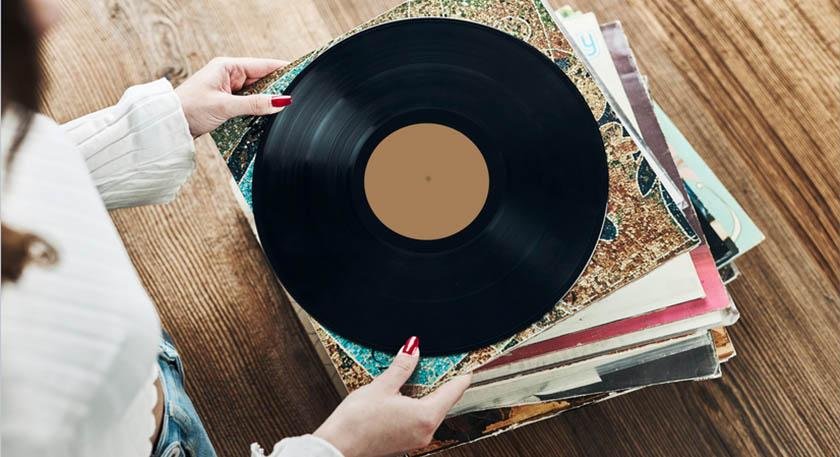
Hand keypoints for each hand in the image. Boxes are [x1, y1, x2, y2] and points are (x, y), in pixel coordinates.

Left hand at [174, 57, 291, 136]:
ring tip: (281, 111)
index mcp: (228, 67)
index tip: (302, 74)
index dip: (284, 69)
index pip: (264, 65)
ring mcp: (228, 89)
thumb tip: (282, 101)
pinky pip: (248, 104)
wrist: (170, 125)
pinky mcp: (227, 103)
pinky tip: (264, 118)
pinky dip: (256, 110)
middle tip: (293, 100)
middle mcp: (229, 75)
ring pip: (257, 94)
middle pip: (263, 80)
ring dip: (265, 103)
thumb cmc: (190, 109)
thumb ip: (255, 104)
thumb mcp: (226, 106)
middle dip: (276, 90)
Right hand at [314, 337, 471, 456]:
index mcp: (426, 416)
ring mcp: (416, 438)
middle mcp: (425, 430)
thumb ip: (402, 366)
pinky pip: (419, 418)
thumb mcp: (382, 386)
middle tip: (441, 362)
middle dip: (443, 380)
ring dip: (429, 392)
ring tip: (421, 373)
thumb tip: (413, 350)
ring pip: (431, 410)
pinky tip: (406, 392)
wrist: (338, 445)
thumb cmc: (357, 422)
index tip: (465, 363)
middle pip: (445, 400)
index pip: (454, 391)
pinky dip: (418, 403)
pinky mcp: (405, 440)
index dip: (461, 373)